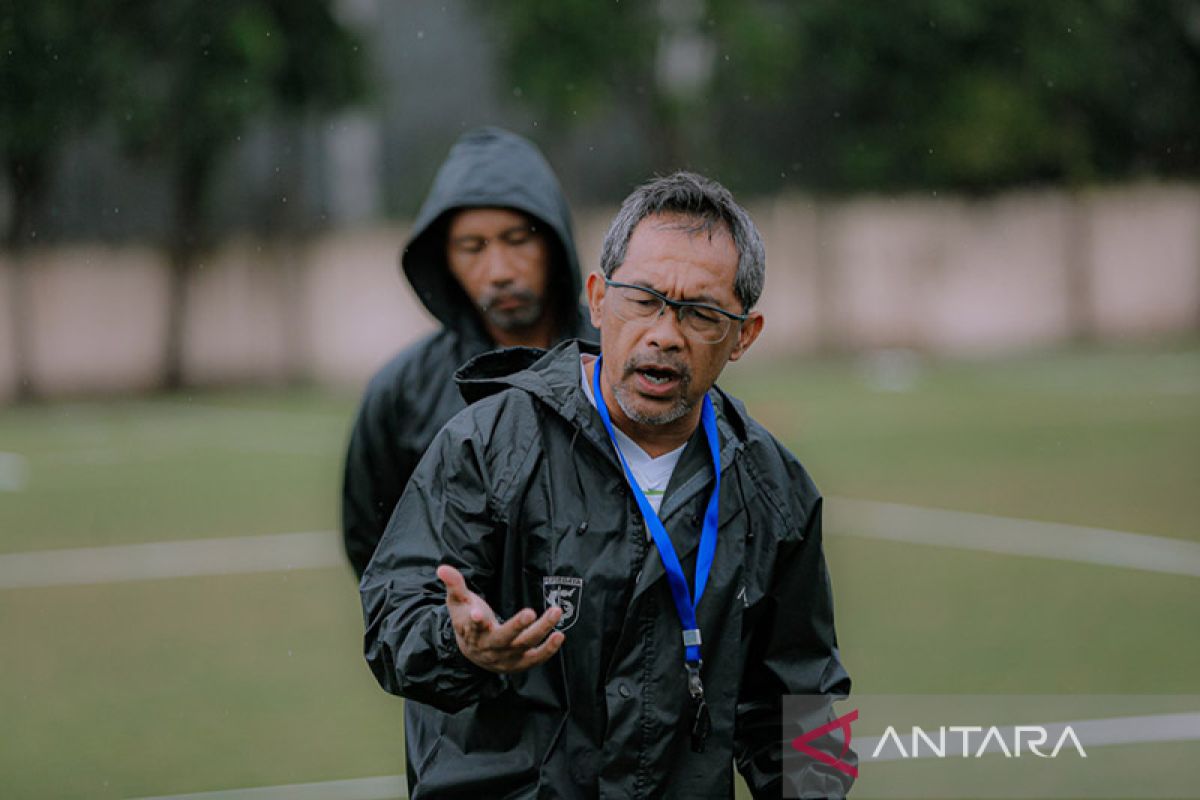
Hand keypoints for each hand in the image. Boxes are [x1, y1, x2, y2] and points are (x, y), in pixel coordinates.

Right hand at [437, 564, 564, 672]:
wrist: (473, 652)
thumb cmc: (467, 620)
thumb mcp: (458, 602)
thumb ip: (454, 585)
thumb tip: (442, 568)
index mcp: (471, 632)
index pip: (471, 627)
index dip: (475, 621)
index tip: (478, 613)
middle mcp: (489, 647)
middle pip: (503, 639)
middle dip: (516, 626)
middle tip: (530, 612)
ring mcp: (505, 657)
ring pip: (523, 646)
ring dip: (540, 631)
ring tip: (555, 611)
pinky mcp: (519, 663)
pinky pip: (535, 658)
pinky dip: (548, 650)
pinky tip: (559, 635)